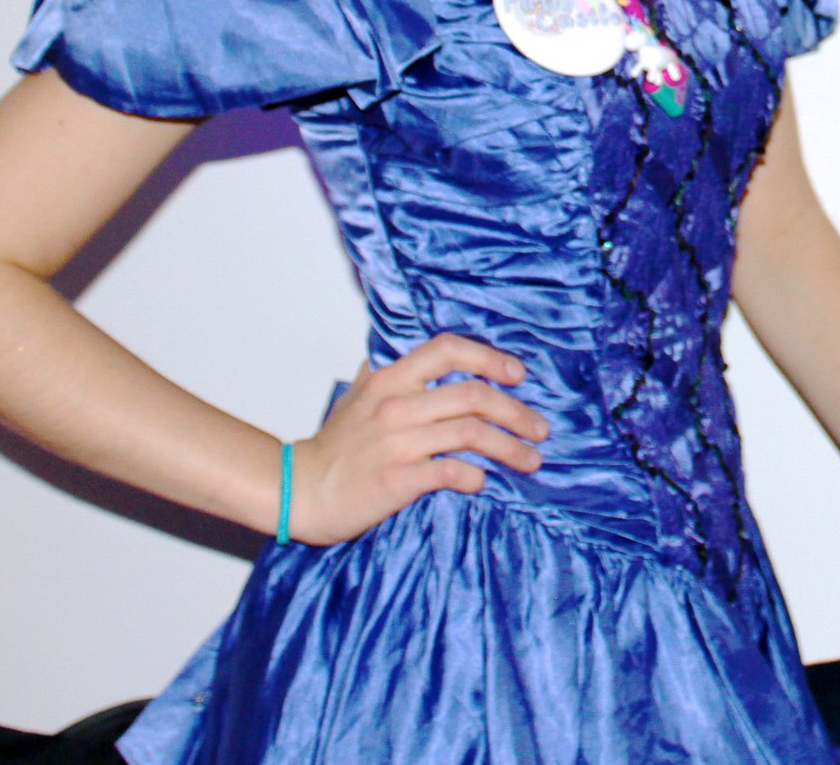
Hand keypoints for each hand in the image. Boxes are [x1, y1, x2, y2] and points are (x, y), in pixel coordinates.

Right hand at [284, 334, 549, 544]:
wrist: (299, 490)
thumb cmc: (333, 447)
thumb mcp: (354, 397)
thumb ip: (380, 375)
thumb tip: (395, 356)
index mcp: (390, 379)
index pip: (448, 349)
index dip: (490, 357)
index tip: (518, 375)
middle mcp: (397, 404)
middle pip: (474, 394)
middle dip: (517, 411)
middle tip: (539, 429)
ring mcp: (397, 442)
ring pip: (472, 433)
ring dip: (510, 448)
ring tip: (531, 460)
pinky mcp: (398, 479)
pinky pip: (453, 471)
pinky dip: (477, 475)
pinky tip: (484, 481)